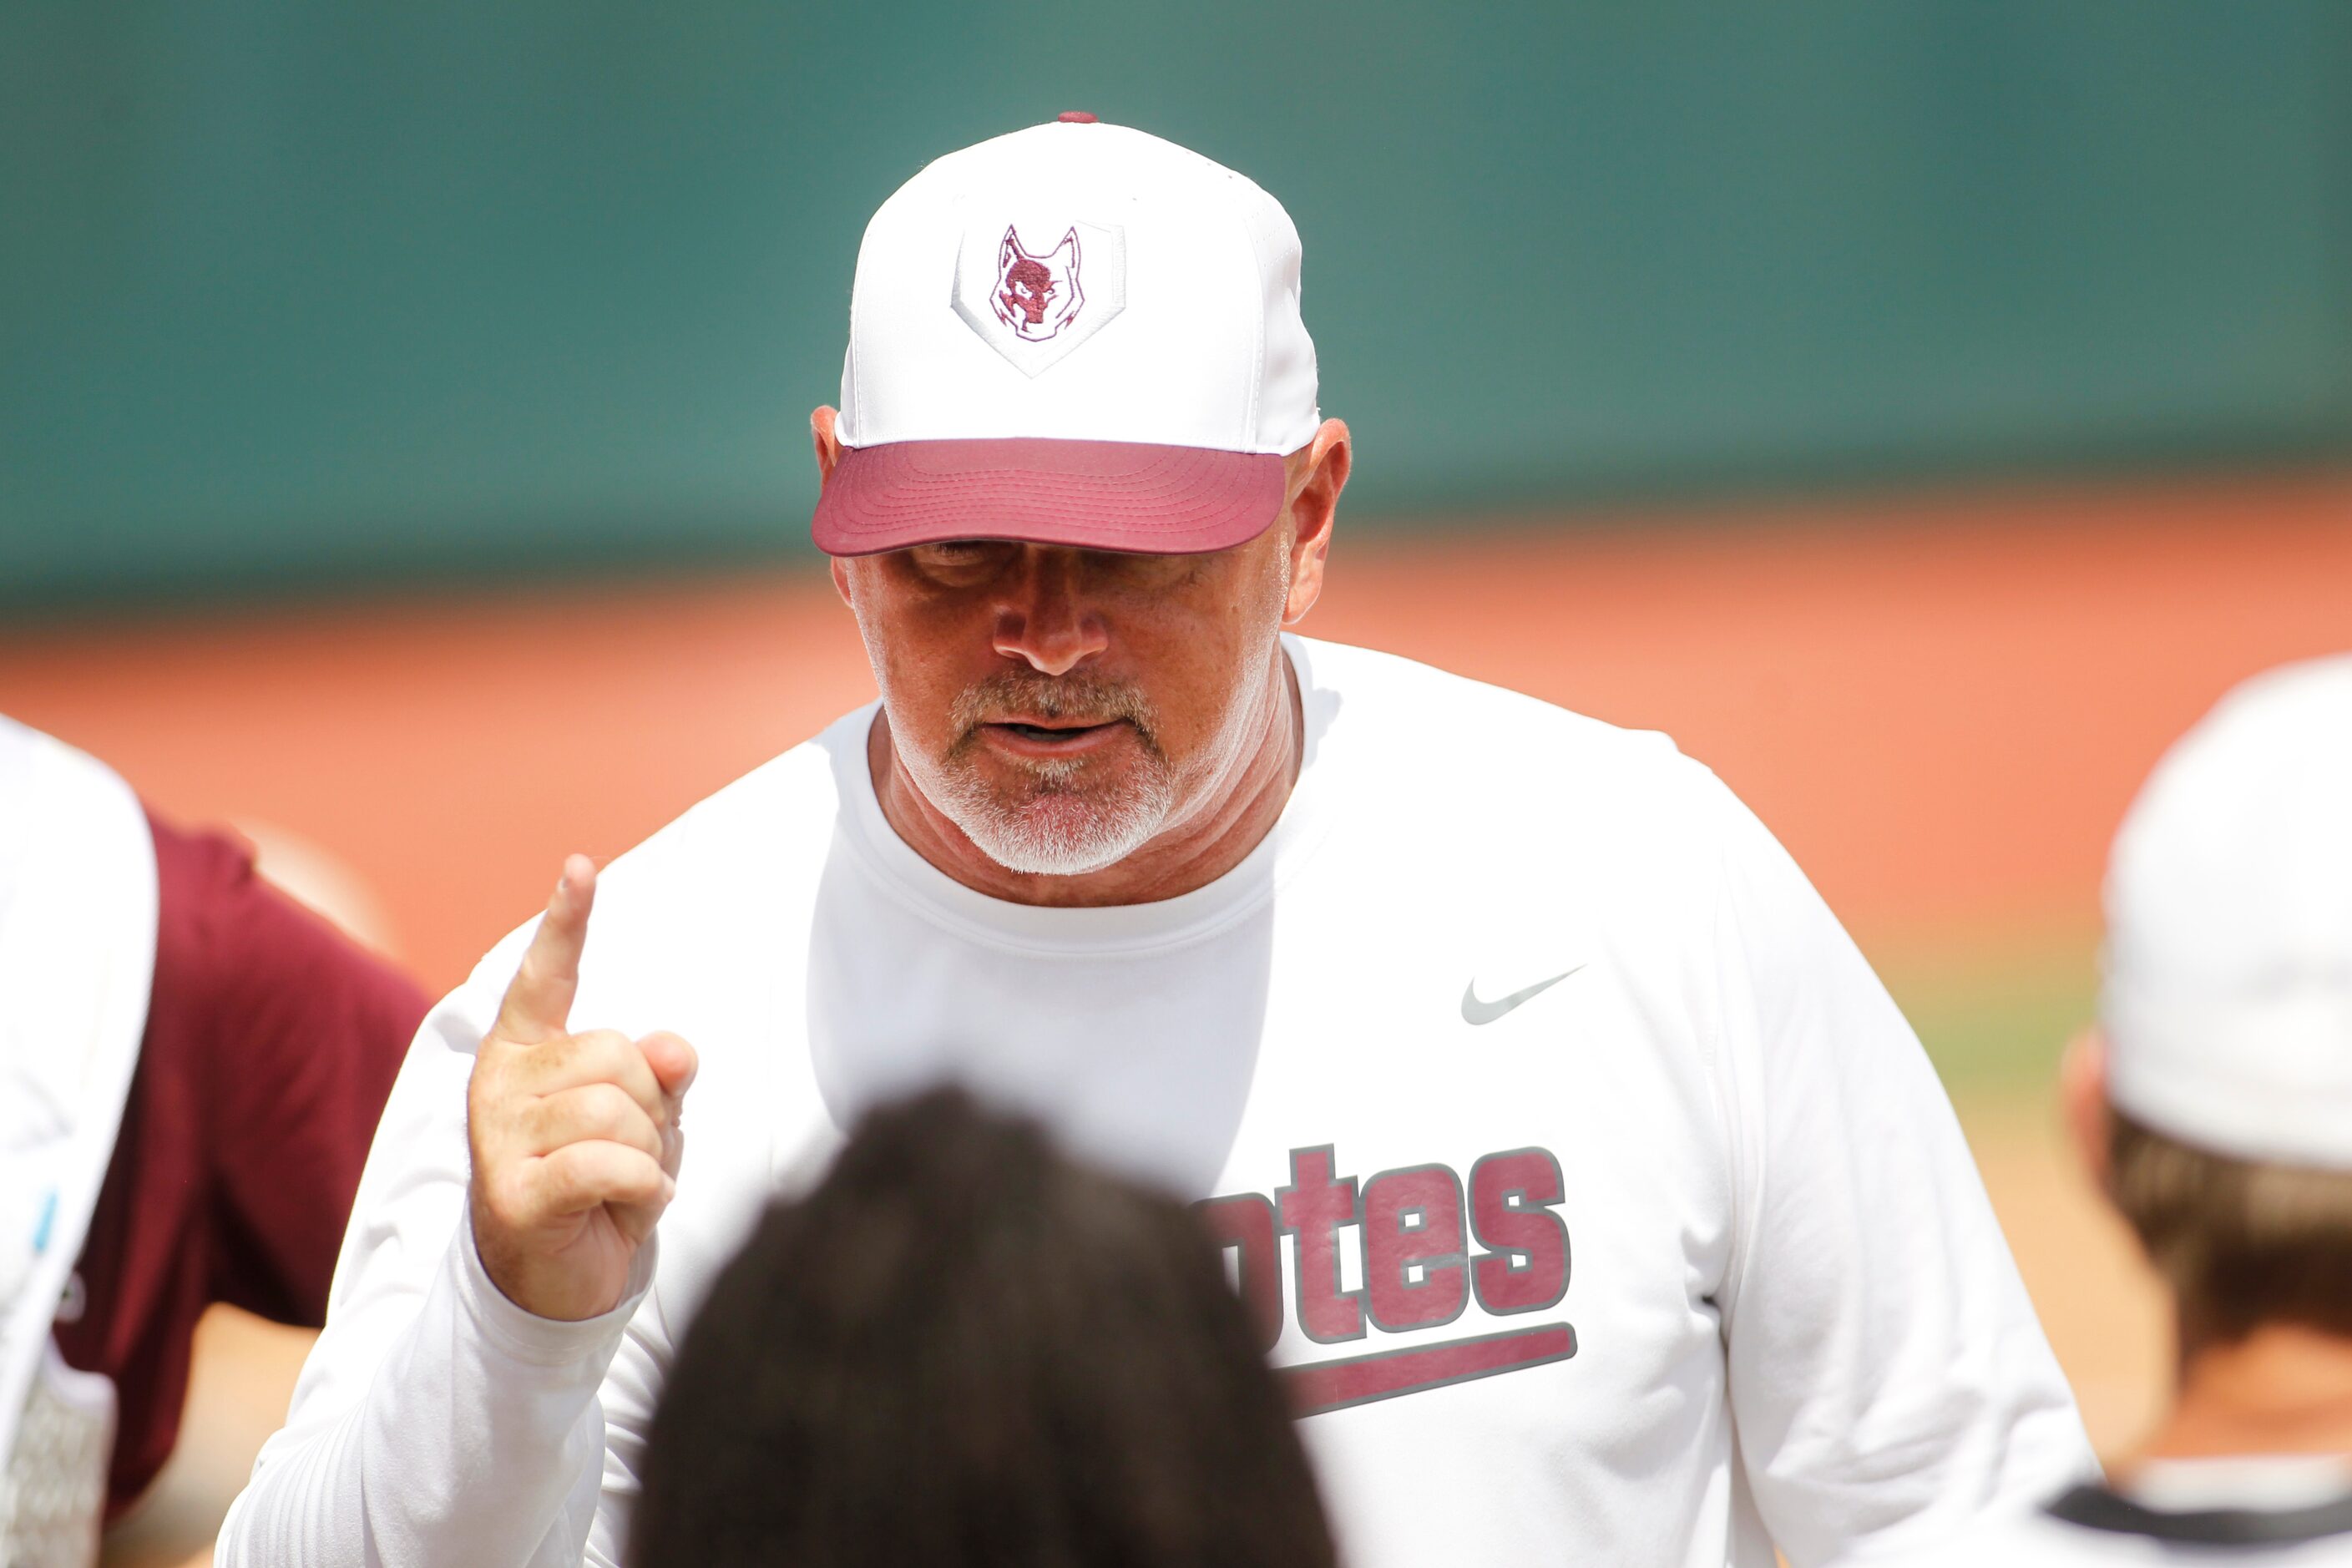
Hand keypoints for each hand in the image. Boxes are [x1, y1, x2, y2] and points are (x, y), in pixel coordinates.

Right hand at [466, 855, 696, 1320]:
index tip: (582, 866)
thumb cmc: (601, 1184)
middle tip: (626, 1155)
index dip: (566, 922)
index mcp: (524, 1051)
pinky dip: (643, 1190)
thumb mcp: (643, 1119)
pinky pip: (611, 1163)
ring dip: (648, 1153)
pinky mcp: (513, 1195)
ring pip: (619, 1109)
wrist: (554, 1286)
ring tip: (621, 1185)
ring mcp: (497, 1139)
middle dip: (651, 1107)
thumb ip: (658, 1073)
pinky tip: (624, 1211)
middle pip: (618, 1054)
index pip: (547, 976)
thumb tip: (674, 1048)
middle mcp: (498, 1084)